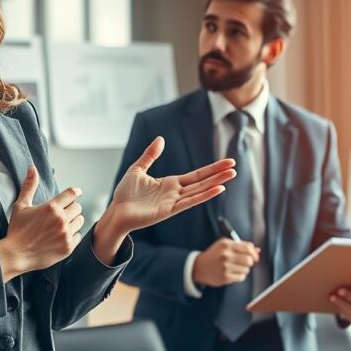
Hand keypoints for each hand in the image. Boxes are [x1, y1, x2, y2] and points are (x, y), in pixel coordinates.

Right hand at [0, 166, 83, 281]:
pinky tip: (61, 236)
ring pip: (80, 221)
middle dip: (71, 208)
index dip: (75, 192)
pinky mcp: (68, 247)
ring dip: (73, 221)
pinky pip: (78, 236)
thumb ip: (29, 186)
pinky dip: (72, 235)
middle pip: (78, 207)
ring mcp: (65, 234)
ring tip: (62, 224)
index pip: (71, 194)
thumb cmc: (17, 230)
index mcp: (51, 207)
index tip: (77, 192)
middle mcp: (61, 220)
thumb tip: (32, 168)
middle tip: (62, 213)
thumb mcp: (21, 206)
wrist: (15, 255)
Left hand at [103, 136, 235, 233]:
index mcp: (171, 183)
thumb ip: (150, 155)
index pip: (197, 175)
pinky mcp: (169, 210)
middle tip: (235, 166)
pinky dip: (204, 195)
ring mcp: (174, 202)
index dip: (211, 169)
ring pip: (199, 190)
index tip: (227, 162)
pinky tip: (217, 189)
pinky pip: (189, 202)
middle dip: (218, 174)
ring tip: (231, 175)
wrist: (116, 211)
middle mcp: (176, 193)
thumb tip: (161, 139)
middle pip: (202, 182)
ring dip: (216, 183)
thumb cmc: (125, 194)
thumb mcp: (138, 169)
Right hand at [192, 238, 260, 287]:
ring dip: (243, 269)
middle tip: (244, 263)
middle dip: (249, 262)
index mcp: (226, 244)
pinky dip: (239, 276)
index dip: (254, 253)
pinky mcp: (225, 277)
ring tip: (235, 268)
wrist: (199, 267)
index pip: (248, 248)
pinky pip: (241, 277)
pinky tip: (232, 273)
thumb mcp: (225, 246)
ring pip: (246, 269)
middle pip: (249, 260)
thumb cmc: (214, 255)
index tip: (255, 257)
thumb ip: (241, 246)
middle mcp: (226, 255)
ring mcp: (225, 266)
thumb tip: (258, 250)